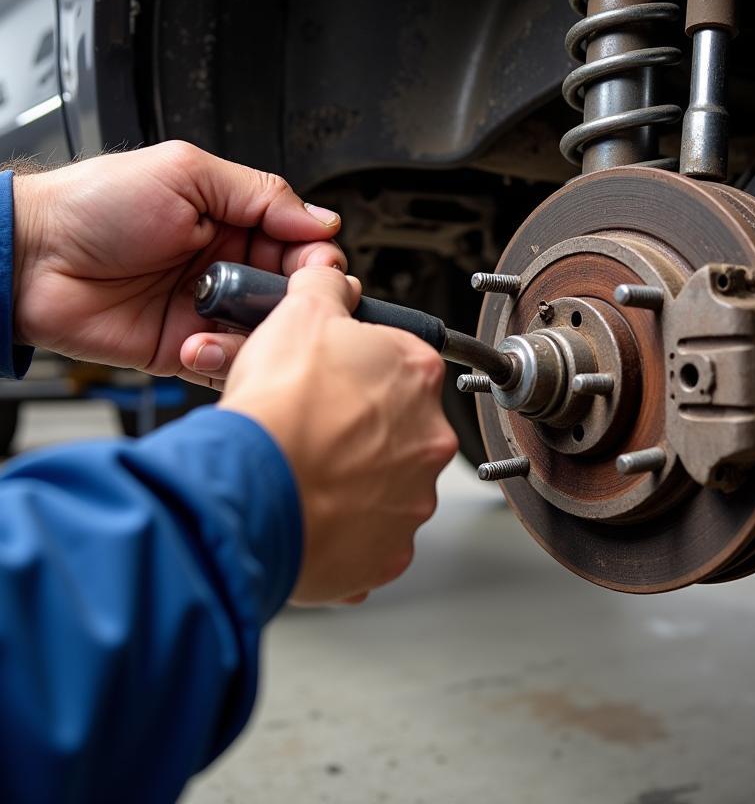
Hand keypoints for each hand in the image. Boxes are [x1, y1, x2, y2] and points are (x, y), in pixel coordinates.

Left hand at [12, 142, 346, 386]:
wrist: (29, 258)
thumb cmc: (94, 204)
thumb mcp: (186, 174)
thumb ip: (261, 194)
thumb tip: (323, 220)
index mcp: (234, 222)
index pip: (301, 243)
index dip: (318, 256)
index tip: (321, 264)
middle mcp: (229, 267)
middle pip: (293, 291)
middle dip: (301, 298)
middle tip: (291, 298)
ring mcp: (209, 311)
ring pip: (268, 332)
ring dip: (264, 331)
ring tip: (240, 320)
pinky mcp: (186, 350)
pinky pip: (228, 364)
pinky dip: (226, 359)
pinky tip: (201, 342)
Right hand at [219, 266, 457, 602]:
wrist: (251, 489)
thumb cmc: (278, 406)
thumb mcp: (298, 314)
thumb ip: (325, 288)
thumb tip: (332, 276)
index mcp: (417, 373)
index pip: (400, 362)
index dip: (358, 370)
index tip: (333, 382)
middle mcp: (429, 437)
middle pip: (396, 426)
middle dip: (357, 428)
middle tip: (311, 429)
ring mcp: (413, 498)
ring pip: (386, 485)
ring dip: (352, 481)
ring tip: (304, 473)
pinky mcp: (389, 553)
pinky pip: (371, 539)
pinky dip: (344, 532)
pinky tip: (309, 514)